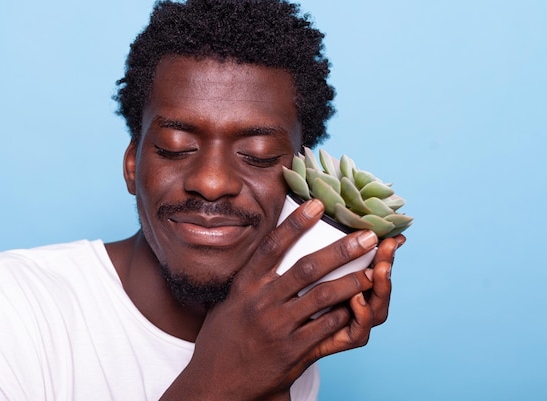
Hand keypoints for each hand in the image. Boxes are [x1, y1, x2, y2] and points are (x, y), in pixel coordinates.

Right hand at [161, 199, 400, 399]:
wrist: (215, 384)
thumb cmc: (222, 341)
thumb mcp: (228, 304)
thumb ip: (249, 282)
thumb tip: (269, 255)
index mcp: (244, 287)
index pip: (272, 247)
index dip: (295, 223)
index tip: (318, 205)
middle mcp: (261, 303)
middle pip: (306, 268)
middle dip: (340, 250)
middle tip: (366, 236)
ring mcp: (278, 328)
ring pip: (323, 297)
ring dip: (351, 281)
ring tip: (372, 270)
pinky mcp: (292, 352)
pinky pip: (326, 328)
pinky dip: (344, 314)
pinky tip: (357, 304)